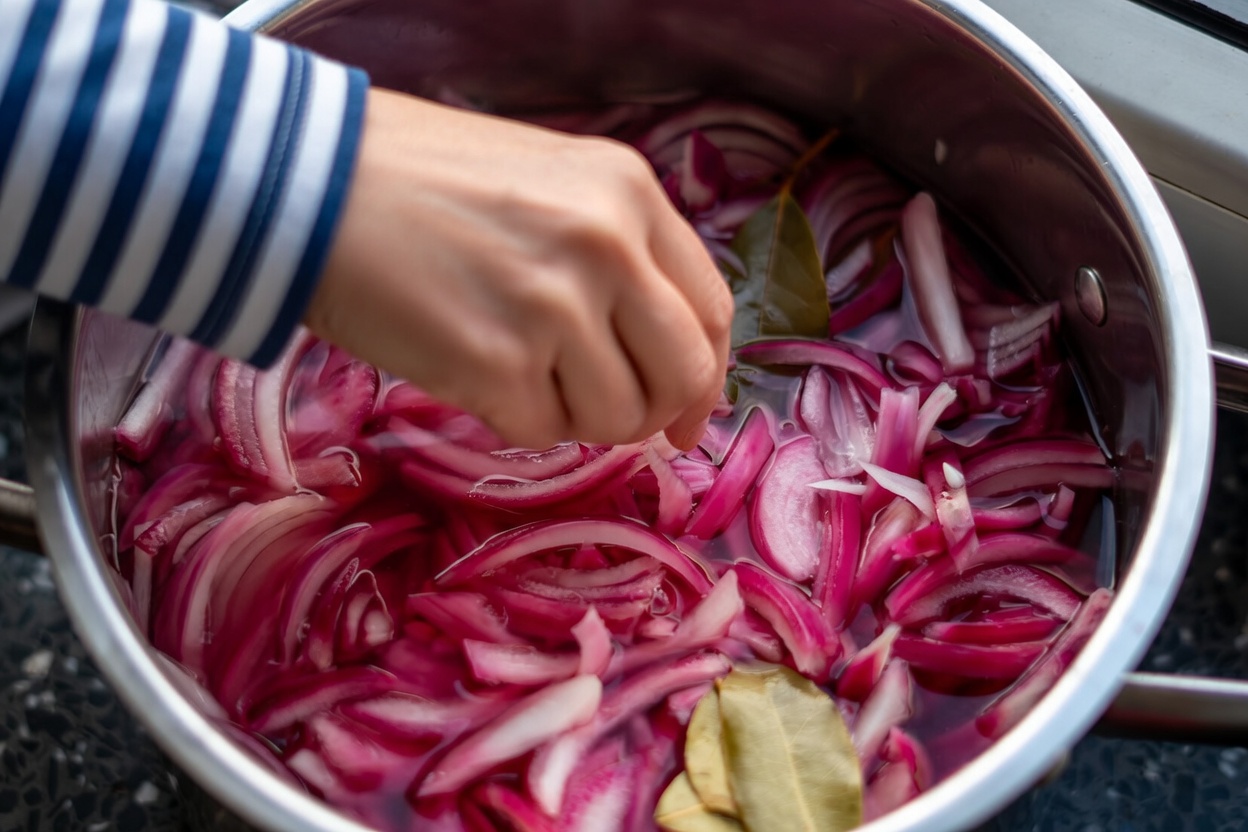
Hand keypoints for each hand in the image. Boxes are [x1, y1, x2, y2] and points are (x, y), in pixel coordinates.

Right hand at [308, 88, 732, 450]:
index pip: (710, 309)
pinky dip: (515, 420)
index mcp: (628, 194)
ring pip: (615, 417)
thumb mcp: (550, 183)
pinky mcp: (496, 363)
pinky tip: (475, 372)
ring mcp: (554, 307)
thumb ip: (617, 253)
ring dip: (575, 417)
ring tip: (519, 371)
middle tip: (613, 420)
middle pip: (682, 375)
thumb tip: (658, 350)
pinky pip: (541, 432)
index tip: (687, 416)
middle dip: (654, 414)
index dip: (706, 378)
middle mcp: (606, 247)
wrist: (307, 183)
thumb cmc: (420, 182)